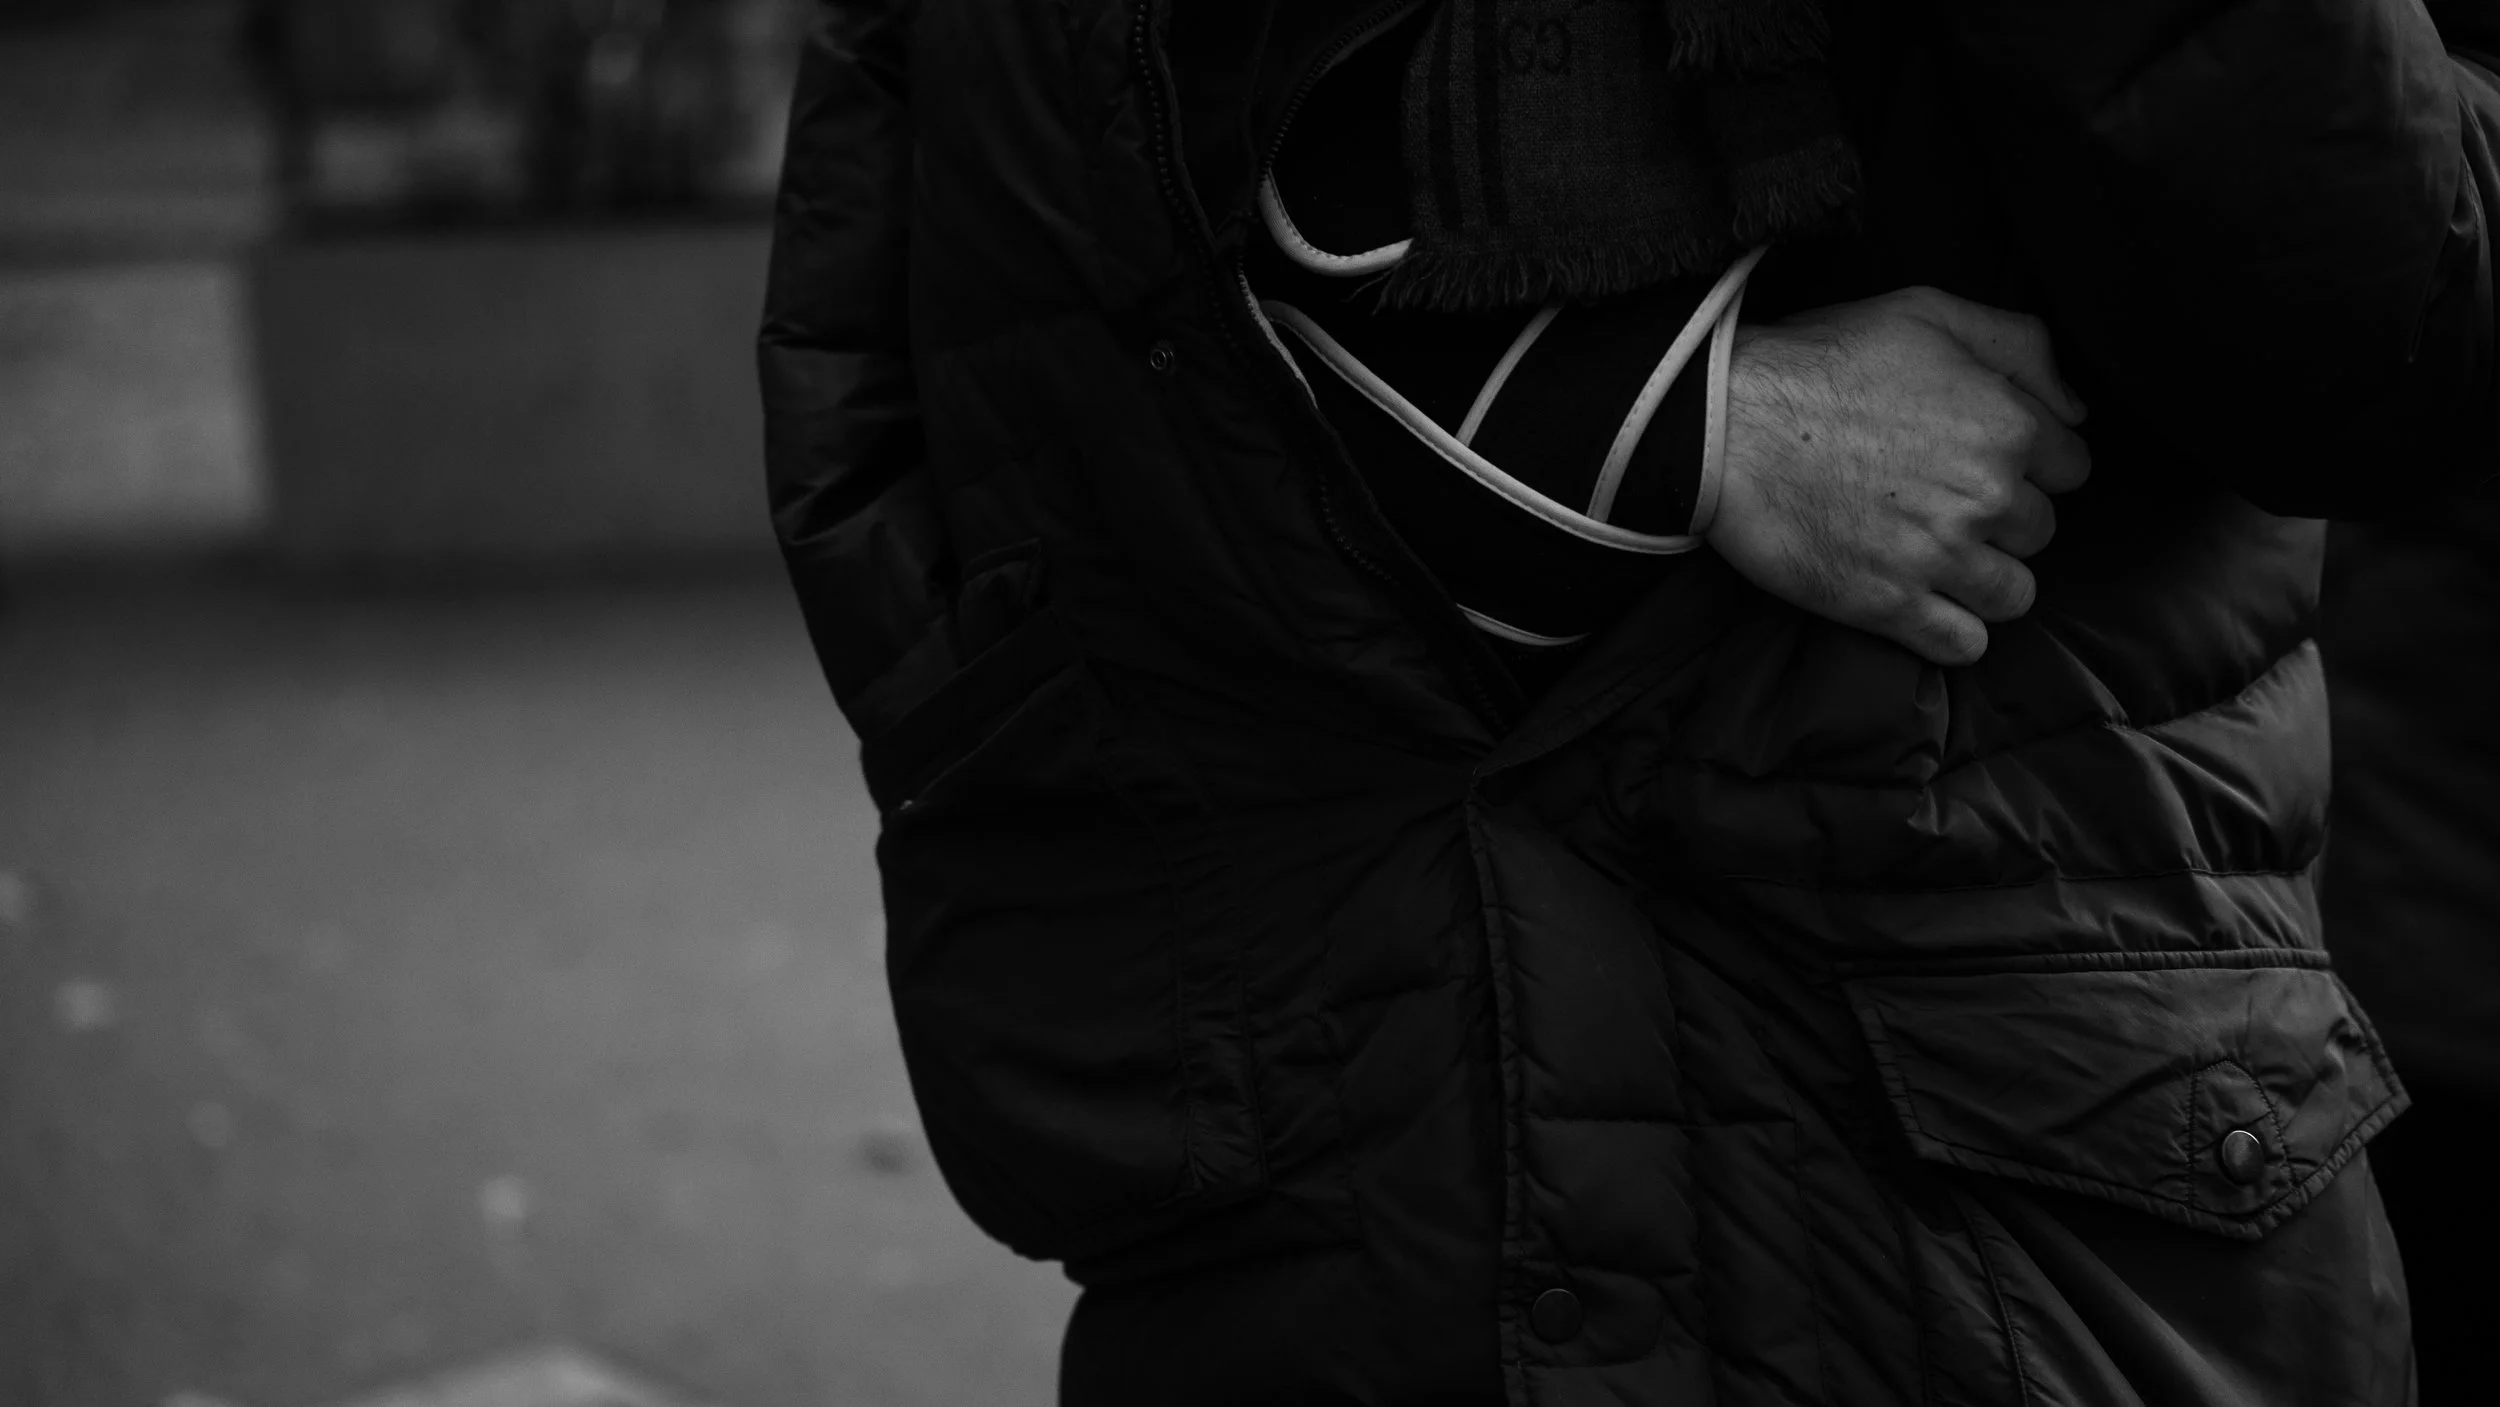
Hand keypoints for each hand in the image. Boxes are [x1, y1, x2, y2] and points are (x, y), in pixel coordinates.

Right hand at [1706, 286, 2091, 664]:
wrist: (1723, 425)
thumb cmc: (1820, 361)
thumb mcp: (1925, 312)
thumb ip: (2019, 344)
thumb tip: (2077, 407)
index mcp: (2006, 425)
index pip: (2071, 467)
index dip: (2030, 462)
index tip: (1983, 459)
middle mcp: (1985, 498)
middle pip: (2041, 532)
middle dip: (2004, 520)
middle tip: (1946, 502)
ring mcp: (1939, 558)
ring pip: (2013, 595)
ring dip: (1984, 580)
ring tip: (1938, 556)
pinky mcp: (1889, 606)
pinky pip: (1964, 646)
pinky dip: (1953, 633)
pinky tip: (1926, 605)